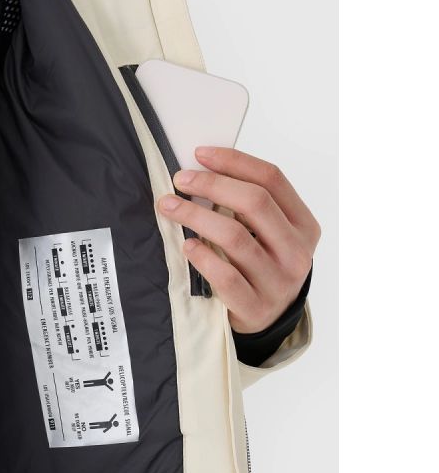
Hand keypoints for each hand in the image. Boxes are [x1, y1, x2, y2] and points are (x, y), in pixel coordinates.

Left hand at [157, 146, 320, 332]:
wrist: (269, 319)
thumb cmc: (262, 266)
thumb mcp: (269, 234)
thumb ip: (248, 206)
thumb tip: (202, 169)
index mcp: (303, 225)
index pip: (272, 179)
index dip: (234, 161)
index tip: (200, 153)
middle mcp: (296, 252)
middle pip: (255, 203)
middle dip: (212, 184)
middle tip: (181, 179)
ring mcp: (278, 282)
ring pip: (235, 237)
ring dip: (196, 216)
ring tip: (169, 206)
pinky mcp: (255, 307)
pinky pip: (225, 276)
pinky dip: (202, 256)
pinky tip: (187, 245)